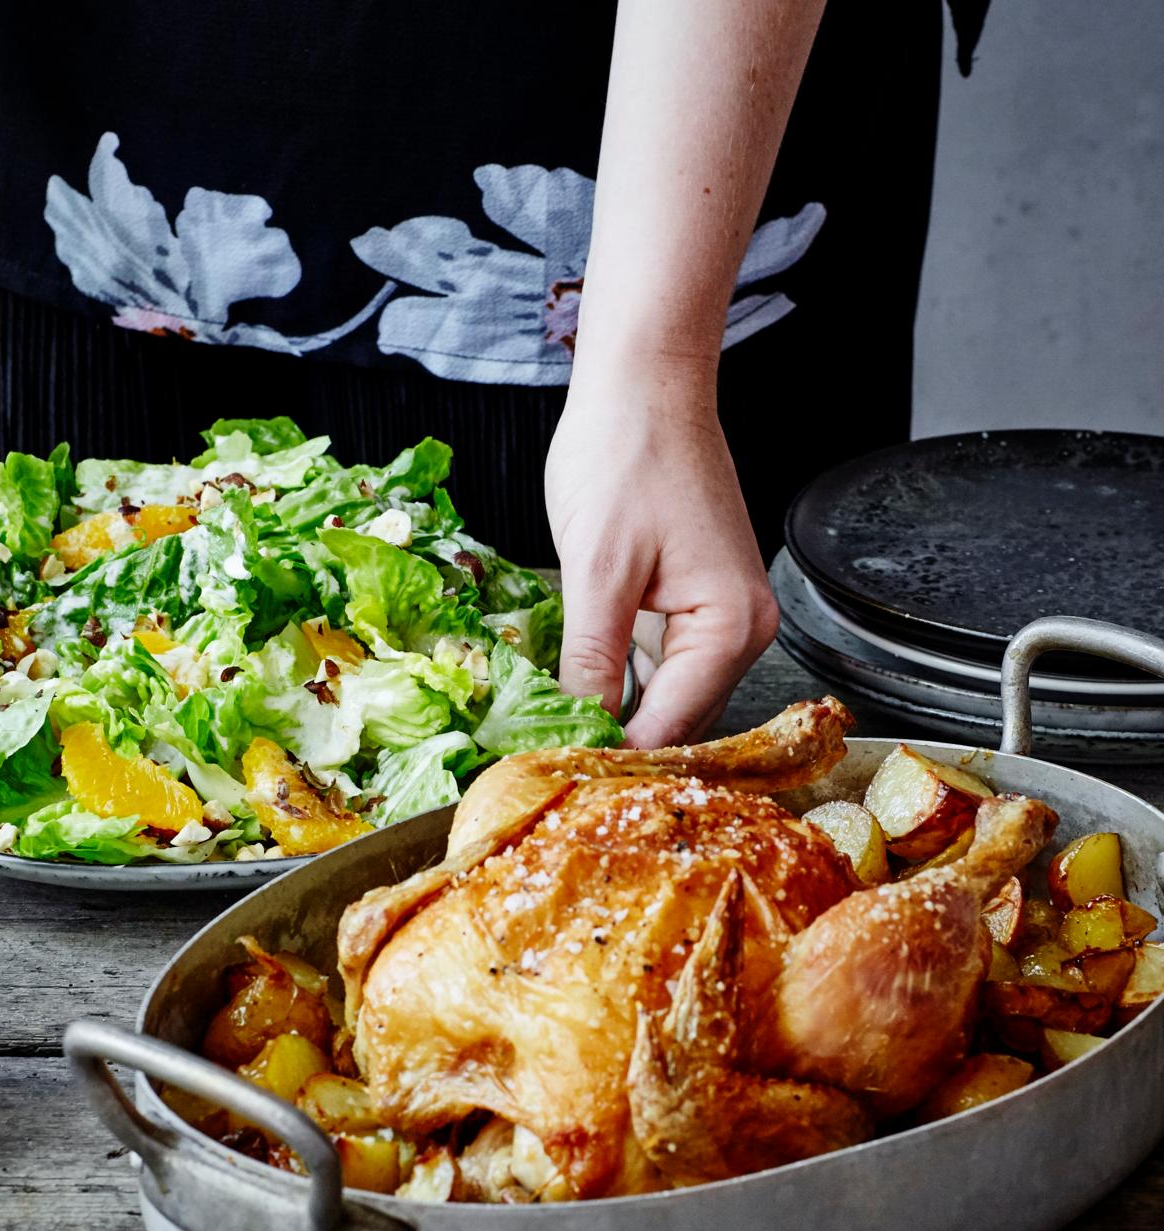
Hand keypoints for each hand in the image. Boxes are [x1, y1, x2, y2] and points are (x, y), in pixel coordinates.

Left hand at [546, 381, 778, 748]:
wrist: (642, 385)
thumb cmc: (626, 455)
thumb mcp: (595, 570)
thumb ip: (592, 660)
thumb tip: (580, 731)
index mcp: (731, 626)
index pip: (672, 726)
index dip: (615, 759)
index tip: (559, 782)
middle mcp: (742, 629)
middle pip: (677, 720)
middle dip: (619, 746)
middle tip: (550, 772)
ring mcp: (722, 616)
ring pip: (667, 697)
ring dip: (618, 718)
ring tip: (558, 744)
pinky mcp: (694, 602)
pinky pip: (660, 664)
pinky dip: (622, 683)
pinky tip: (579, 696)